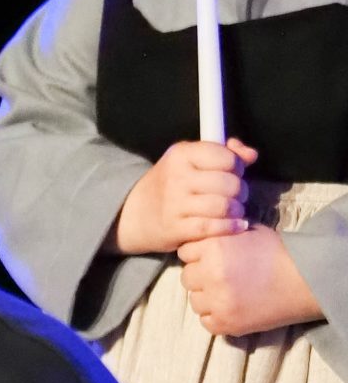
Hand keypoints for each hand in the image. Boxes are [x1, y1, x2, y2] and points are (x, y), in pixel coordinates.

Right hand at [112, 138, 254, 254]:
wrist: (132, 214)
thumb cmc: (169, 185)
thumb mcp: (190, 161)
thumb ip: (224, 153)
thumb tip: (252, 156)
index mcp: (181, 154)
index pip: (226, 158)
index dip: (237, 167)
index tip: (232, 174)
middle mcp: (176, 178)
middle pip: (229, 183)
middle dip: (240, 191)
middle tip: (234, 196)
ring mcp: (174, 204)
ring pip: (223, 206)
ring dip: (236, 211)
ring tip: (234, 211)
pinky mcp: (174, 228)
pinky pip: (212, 227)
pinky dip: (229, 227)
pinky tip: (235, 225)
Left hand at [176, 223, 320, 337]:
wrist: (307, 280)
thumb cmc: (279, 253)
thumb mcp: (248, 232)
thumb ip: (221, 235)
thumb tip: (205, 235)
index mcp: (214, 249)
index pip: (185, 253)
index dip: (198, 255)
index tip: (211, 258)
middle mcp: (210, 275)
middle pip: (187, 278)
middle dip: (201, 276)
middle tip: (221, 277)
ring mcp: (217, 302)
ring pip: (195, 301)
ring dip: (207, 298)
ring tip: (229, 293)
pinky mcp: (226, 323)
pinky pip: (206, 322)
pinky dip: (216, 316)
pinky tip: (233, 307)